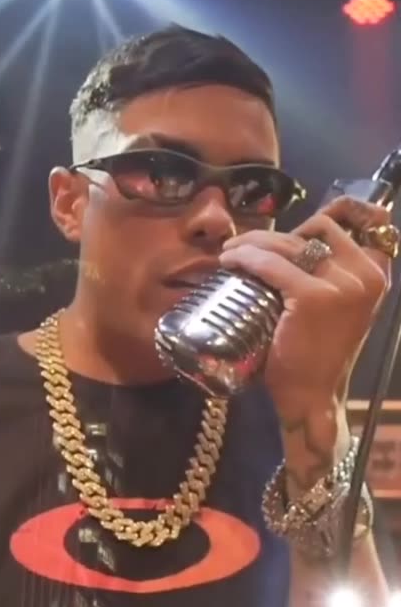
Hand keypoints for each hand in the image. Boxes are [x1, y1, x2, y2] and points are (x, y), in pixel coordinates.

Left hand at [219, 197, 391, 421]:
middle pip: (317, 228)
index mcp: (376, 274)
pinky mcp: (313, 297)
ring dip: (253, 242)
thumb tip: (299, 240)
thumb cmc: (318, 353)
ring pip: (289, 242)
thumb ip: (333, 275)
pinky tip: (229, 262)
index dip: (335, 209)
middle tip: (250, 247)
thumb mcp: (339, 307)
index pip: (365, 221)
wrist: (313, 396)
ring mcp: (342, 285)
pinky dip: (245, 258)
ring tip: (231, 253)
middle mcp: (366, 275)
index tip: (300, 221)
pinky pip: (270, 264)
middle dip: (278, 232)